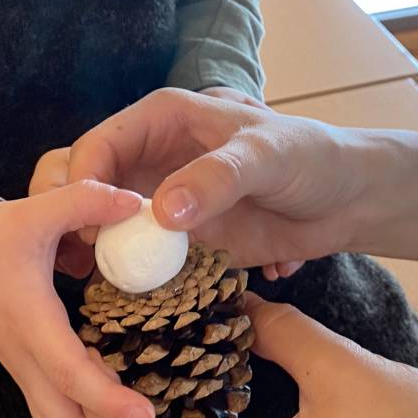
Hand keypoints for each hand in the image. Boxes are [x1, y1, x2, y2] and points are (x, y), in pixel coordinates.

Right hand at [0, 184, 158, 417]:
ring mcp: (24, 370)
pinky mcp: (28, 372)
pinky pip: (57, 417)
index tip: (145, 415)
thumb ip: (83, 202)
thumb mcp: (35, 210)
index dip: (105, 398)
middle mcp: (26, 357)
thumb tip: (134, 203)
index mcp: (30, 322)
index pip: (69, 372)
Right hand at [51, 88, 369, 277]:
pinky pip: (137, 255)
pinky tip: (123, 298)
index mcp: (163, 118)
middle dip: (71, 218)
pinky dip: (126, 274)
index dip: (83, 183)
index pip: (100, 144)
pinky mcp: (179, 239)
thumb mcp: (267, 157)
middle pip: (88, 183)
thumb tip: (162, 212)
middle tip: (73, 260)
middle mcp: (153, 157)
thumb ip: (217, 178)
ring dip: (93, 252)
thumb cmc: (310, 157)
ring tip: (87, 284)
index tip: (90, 227)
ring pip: (106, 223)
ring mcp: (163, 200)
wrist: (346, 200)